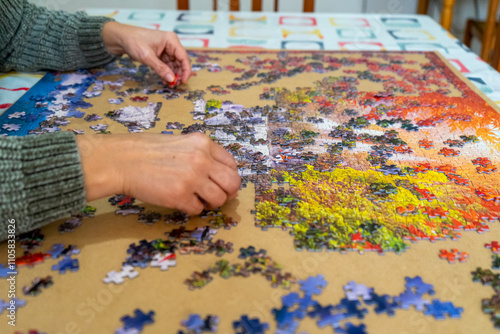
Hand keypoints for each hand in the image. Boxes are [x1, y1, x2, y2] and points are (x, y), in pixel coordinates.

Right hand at [76, 133, 240, 214]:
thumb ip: (201, 155)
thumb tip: (220, 177)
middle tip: (214, 197)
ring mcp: (192, 178)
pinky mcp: (180, 195)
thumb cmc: (147, 152)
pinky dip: (191, 208)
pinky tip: (179, 201)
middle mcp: (201, 159)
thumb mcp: (181, 143)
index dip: (228, 177)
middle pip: (232, 183)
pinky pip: (198, 209)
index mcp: (203, 143)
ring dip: (209, 203)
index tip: (222, 184)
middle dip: (226, 193)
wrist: (121, 160)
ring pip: (219, 199)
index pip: (232, 164)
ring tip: (195, 199)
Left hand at [101, 22, 191, 84]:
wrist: (121, 38)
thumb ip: (160, 68)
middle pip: (180, 62)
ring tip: (168, 84)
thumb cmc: (134, 42)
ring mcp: (167, 49)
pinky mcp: (162, 54)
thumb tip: (172, 79)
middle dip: (179, 74)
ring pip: (175, 65)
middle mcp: (171, 44)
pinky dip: (167, 73)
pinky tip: (164, 80)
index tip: (184, 81)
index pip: (183, 57)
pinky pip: (168, 65)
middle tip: (175, 85)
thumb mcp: (147, 57)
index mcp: (171, 40)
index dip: (186, 70)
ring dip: (172, 75)